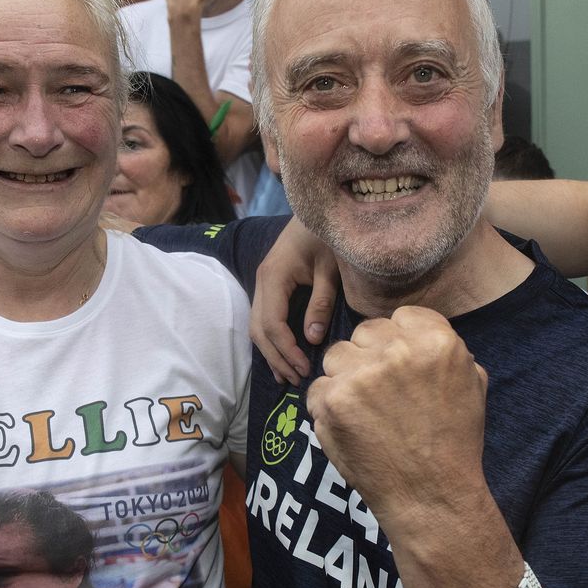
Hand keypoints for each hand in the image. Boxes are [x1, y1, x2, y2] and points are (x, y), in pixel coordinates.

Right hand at [250, 218, 339, 383]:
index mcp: (274, 276)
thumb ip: (322, 301)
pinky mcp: (271, 284)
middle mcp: (262, 281)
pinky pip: (264, 318)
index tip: (306, 368)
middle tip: (298, 379)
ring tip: (289, 376)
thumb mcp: (331, 268)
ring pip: (256, 326)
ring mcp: (263, 283)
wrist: (319, 208)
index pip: (272, 323)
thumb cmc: (328, 234)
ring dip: (271, 352)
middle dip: (276, 357)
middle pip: (259, 330)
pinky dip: (271, 340)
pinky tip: (284, 355)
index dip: (286, 349)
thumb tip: (313, 338)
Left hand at [306, 306, 487, 528]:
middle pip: (365, 333)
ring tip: (363, 410)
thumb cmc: (454, 443)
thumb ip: (446, 351)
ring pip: (336, 355)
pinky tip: (348, 426)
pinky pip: (317, 388)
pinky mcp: (332, 400)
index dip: (398, 342)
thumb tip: (417, 333)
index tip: (400, 366)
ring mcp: (360, 374)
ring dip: (344, 378)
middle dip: (369, 357)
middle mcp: (396, 350)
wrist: (431, 494)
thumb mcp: (471, 384)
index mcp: (436, 340)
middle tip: (380, 392)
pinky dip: (326, 407)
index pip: (401, 317)